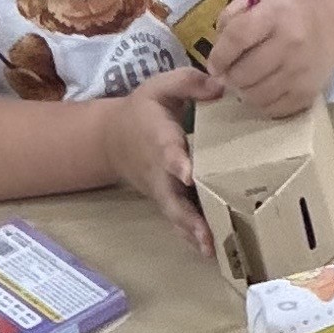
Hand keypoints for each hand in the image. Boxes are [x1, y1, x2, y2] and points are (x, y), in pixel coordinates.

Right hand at [101, 66, 222, 254]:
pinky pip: (177, 219)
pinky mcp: (166, 200)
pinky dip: (190, 235)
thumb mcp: (160, 86)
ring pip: (174, 213)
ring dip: (191, 232)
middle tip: (206, 233)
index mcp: (158, 137)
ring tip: (211, 249)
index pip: (166, 150)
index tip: (188, 173)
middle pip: (170, 195)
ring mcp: (161, 189)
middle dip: (187, 214)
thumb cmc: (143, 110)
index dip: (176, 161)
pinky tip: (210, 250)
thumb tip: (221, 87)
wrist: (111, 140)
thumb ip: (189, 82)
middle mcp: (158, 169)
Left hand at [206, 0, 333, 120]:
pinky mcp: (308, 93)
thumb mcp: (256, 1)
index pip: (237, 37)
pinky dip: (261, 102)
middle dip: (229, 77)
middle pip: (243, 73)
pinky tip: (264, 88)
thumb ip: (230, 19)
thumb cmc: (284, 14)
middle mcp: (292, 42)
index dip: (219, 56)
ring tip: (247, 81)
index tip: (214, 65)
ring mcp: (301, 71)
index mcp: (275, 14)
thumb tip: (217, 58)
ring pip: (255, 95)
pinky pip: (271, 109)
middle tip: (230, 74)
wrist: (328, 26)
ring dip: (244, 91)